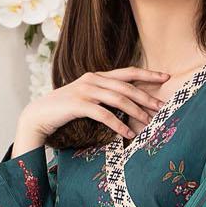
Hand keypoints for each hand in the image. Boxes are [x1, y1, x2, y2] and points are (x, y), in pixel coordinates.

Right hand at [13, 67, 171, 149]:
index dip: (147, 74)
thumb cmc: (66, 110)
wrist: (40, 115)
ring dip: (135, 112)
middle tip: (162, 107)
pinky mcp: (78, 104)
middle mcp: (92, 79)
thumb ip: (104, 97)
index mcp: (97, 76)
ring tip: (149, 123)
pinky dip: (118, 125)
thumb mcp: (87, 99)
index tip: (165, 78)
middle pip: (126, 87)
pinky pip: (103, 114)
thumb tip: (127, 105)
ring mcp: (85, 90)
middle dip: (146, 97)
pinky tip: (127, 134)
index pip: (128, 72)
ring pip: (118, 99)